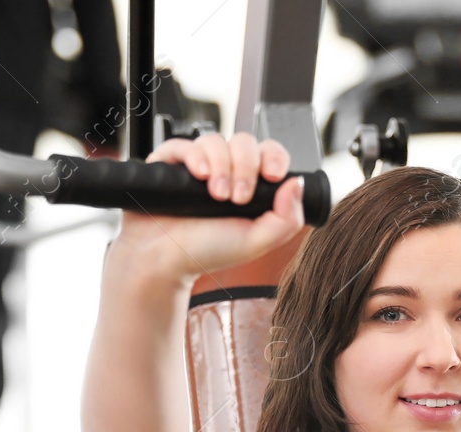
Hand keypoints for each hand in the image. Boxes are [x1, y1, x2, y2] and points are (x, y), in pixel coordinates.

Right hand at [116, 132, 308, 280]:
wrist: (164, 261)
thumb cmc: (208, 252)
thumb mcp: (257, 242)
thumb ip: (286, 218)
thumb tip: (296, 183)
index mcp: (250, 185)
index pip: (269, 154)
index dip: (274, 157)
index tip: (272, 176)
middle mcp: (226, 170)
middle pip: (245, 142)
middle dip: (246, 167)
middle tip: (238, 198)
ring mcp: (198, 164)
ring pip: (216, 140)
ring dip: (222, 166)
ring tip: (216, 195)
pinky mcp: (171, 162)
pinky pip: (185, 143)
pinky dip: (196, 156)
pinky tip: (199, 176)